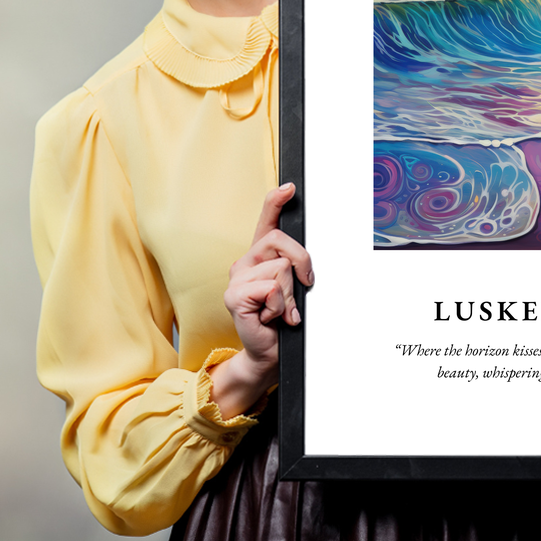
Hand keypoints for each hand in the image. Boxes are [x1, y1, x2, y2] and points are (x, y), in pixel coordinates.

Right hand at [209, 183, 313, 417]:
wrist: (269, 352)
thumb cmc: (282, 320)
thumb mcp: (294, 288)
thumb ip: (295, 268)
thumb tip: (305, 260)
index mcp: (260, 257)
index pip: (266, 221)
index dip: (276, 201)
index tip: (290, 188)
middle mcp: (245, 262)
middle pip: (281, 241)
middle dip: (302, 263)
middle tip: (302, 287)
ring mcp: (237, 278)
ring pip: (281, 268)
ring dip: (290, 294)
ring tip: (281, 310)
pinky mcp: (234, 296)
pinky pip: (271, 288)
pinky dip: (280, 306)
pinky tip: (271, 317)